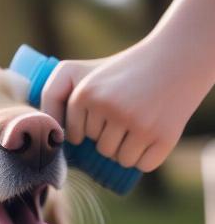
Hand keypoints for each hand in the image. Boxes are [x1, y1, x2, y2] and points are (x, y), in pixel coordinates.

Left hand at [40, 39, 200, 171]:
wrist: (176, 58)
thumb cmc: (118, 72)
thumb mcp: (77, 72)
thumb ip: (52, 96)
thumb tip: (47, 138)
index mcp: (85, 94)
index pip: (76, 138)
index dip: (89, 128)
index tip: (105, 107)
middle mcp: (110, 108)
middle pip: (99, 149)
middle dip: (111, 136)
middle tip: (128, 110)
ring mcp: (138, 123)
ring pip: (120, 159)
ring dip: (128, 148)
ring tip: (140, 120)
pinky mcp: (163, 136)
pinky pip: (143, 165)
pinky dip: (148, 156)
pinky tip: (154, 131)